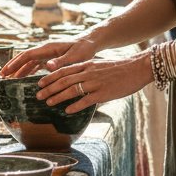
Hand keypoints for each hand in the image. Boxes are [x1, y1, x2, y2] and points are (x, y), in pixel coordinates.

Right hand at [0, 35, 99, 77]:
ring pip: (28, 61)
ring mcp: (46, 53)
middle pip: (24, 57)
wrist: (90, 42)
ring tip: (8, 79)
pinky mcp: (50, 57)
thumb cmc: (83, 49)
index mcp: (48, 48)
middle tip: (1, 76)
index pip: (27, 55)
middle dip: (12, 66)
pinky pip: (35, 64)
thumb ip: (61, 61)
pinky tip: (23, 78)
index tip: (5, 72)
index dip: (15, 64)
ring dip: (18, 69)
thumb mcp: (74, 57)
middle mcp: (44, 49)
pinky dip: (27, 71)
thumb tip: (47, 66)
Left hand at [36, 54, 150, 113]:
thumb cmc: (120, 68)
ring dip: (57, 97)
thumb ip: (88, 70)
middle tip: (38, 96)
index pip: (64, 70)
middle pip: (64, 80)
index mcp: (88, 64)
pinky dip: (75, 106)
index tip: (39, 83)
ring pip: (72, 90)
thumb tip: (77, 79)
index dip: (50, 77)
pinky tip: (67, 111)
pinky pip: (86, 100)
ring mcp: (96, 83)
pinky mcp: (104, 93)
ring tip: (48, 103)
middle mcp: (89, 72)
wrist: (138, 68)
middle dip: (49, 88)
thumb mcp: (101, 65)